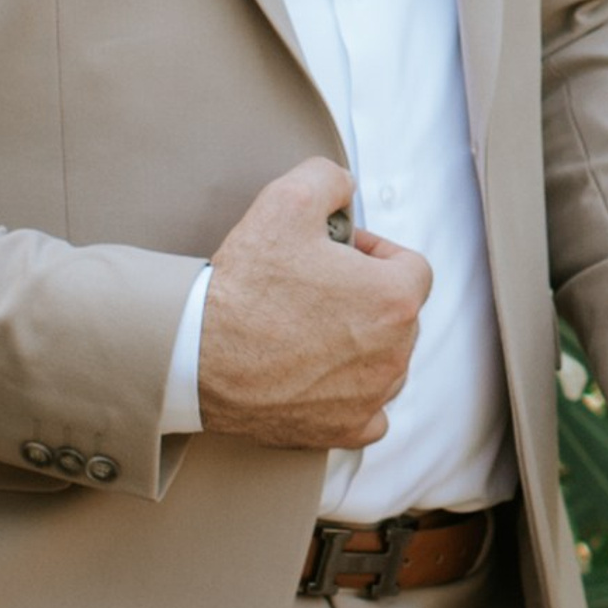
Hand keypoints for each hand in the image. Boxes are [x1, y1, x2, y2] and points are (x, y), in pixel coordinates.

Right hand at [197, 158, 431, 449]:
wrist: (196, 354)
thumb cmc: (244, 286)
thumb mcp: (287, 199)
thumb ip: (329, 178)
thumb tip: (343, 186)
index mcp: (395, 298)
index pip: (411, 266)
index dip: (376, 253)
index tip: (342, 254)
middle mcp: (395, 353)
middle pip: (399, 315)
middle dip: (368, 297)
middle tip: (318, 287)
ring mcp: (371, 396)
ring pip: (386, 361)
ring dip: (361, 345)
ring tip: (313, 329)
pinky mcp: (345, 429)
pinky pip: (371, 413)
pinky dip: (353, 398)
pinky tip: (323, 379)